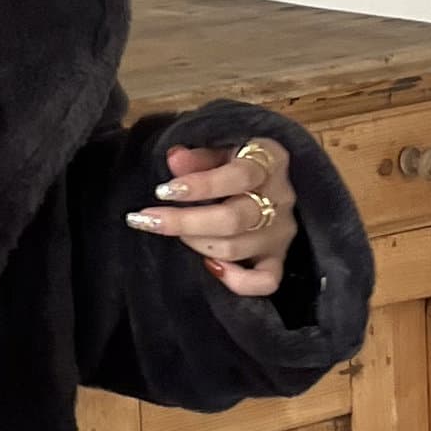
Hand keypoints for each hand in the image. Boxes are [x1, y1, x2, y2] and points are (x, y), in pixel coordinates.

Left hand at [124, 136, 298, 296]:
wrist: (265, 182)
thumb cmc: (234, 163)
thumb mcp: (219, 149)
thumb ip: (199, 156)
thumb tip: (175, 159)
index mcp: (270, 161)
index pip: (239, 176)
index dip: (199, 186)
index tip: (163, 191)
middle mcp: (280, 199)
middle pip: (232, 219)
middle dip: (183, 222)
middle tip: (149, 219)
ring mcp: (280, 232)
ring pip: (235, 249)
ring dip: (196, 244)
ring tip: (175, 233)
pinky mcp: (277, 258)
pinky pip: (265, 281)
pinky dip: (238, 281)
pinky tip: (211, 267)